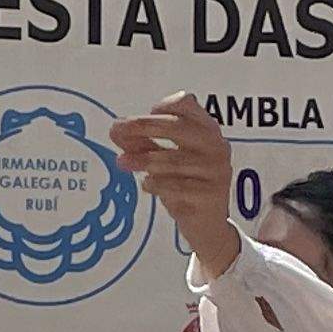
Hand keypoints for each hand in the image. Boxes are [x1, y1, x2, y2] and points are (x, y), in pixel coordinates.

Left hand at [105, 91, 241, 278]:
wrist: (208, 226)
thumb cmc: (187, 186)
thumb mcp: (164, 161)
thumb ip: (143, 144)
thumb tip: (116, 130)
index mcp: (207, 130)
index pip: (187, 105)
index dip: (162, 106)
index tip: (141, 116)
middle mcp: (216, 146)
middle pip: (177, 127)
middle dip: (143, 127)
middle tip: (116, 129)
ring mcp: (215, 171)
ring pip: (174, 159)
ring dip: (143, 159)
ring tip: (123, 162)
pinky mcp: (210, 195)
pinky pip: (177, 186)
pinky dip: (157, 183)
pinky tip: (147, 184)